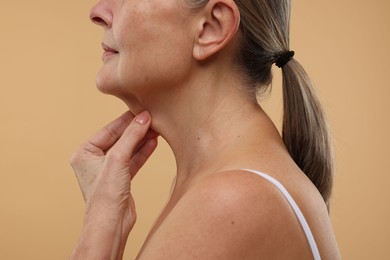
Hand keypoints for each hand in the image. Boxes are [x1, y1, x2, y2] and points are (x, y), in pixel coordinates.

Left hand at [70, 110, 157, 228]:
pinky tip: (153, 143)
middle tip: (152, 119)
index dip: (126, 120)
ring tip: (156, 129)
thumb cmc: (105, 194)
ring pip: (128, 149)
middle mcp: (94, 161)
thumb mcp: (118, 159)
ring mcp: (108, 170)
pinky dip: (143, 152)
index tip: (141, 111)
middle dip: (136, 130)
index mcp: (84, 153)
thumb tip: (143, 118)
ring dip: (142, 140)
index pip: (108, 130)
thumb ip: (131, 136)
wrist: (111, 223)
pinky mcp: (121, 179)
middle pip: (119, 139)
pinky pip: (133, 160)